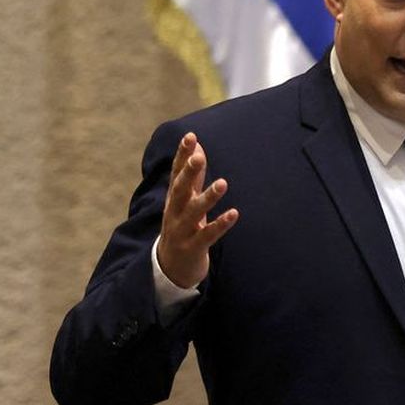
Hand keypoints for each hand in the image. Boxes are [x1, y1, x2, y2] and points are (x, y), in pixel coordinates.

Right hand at [157, 132, 238, 288]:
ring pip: (193, 212)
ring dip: (208, 197)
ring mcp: (182, 231)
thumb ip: (192, 174)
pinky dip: (220, 224)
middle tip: (199, 157)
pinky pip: (207, 235)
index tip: (191, 136)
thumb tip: (197, 144)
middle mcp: (174, 212)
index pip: (176, 173)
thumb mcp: (184, 200)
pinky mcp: (193, 248)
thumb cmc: (181, 226)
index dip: (182, 155)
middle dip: (189, 173)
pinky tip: (234, 213)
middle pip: (180, 190)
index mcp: (173, 199)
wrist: (170, 268)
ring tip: (223, 183)